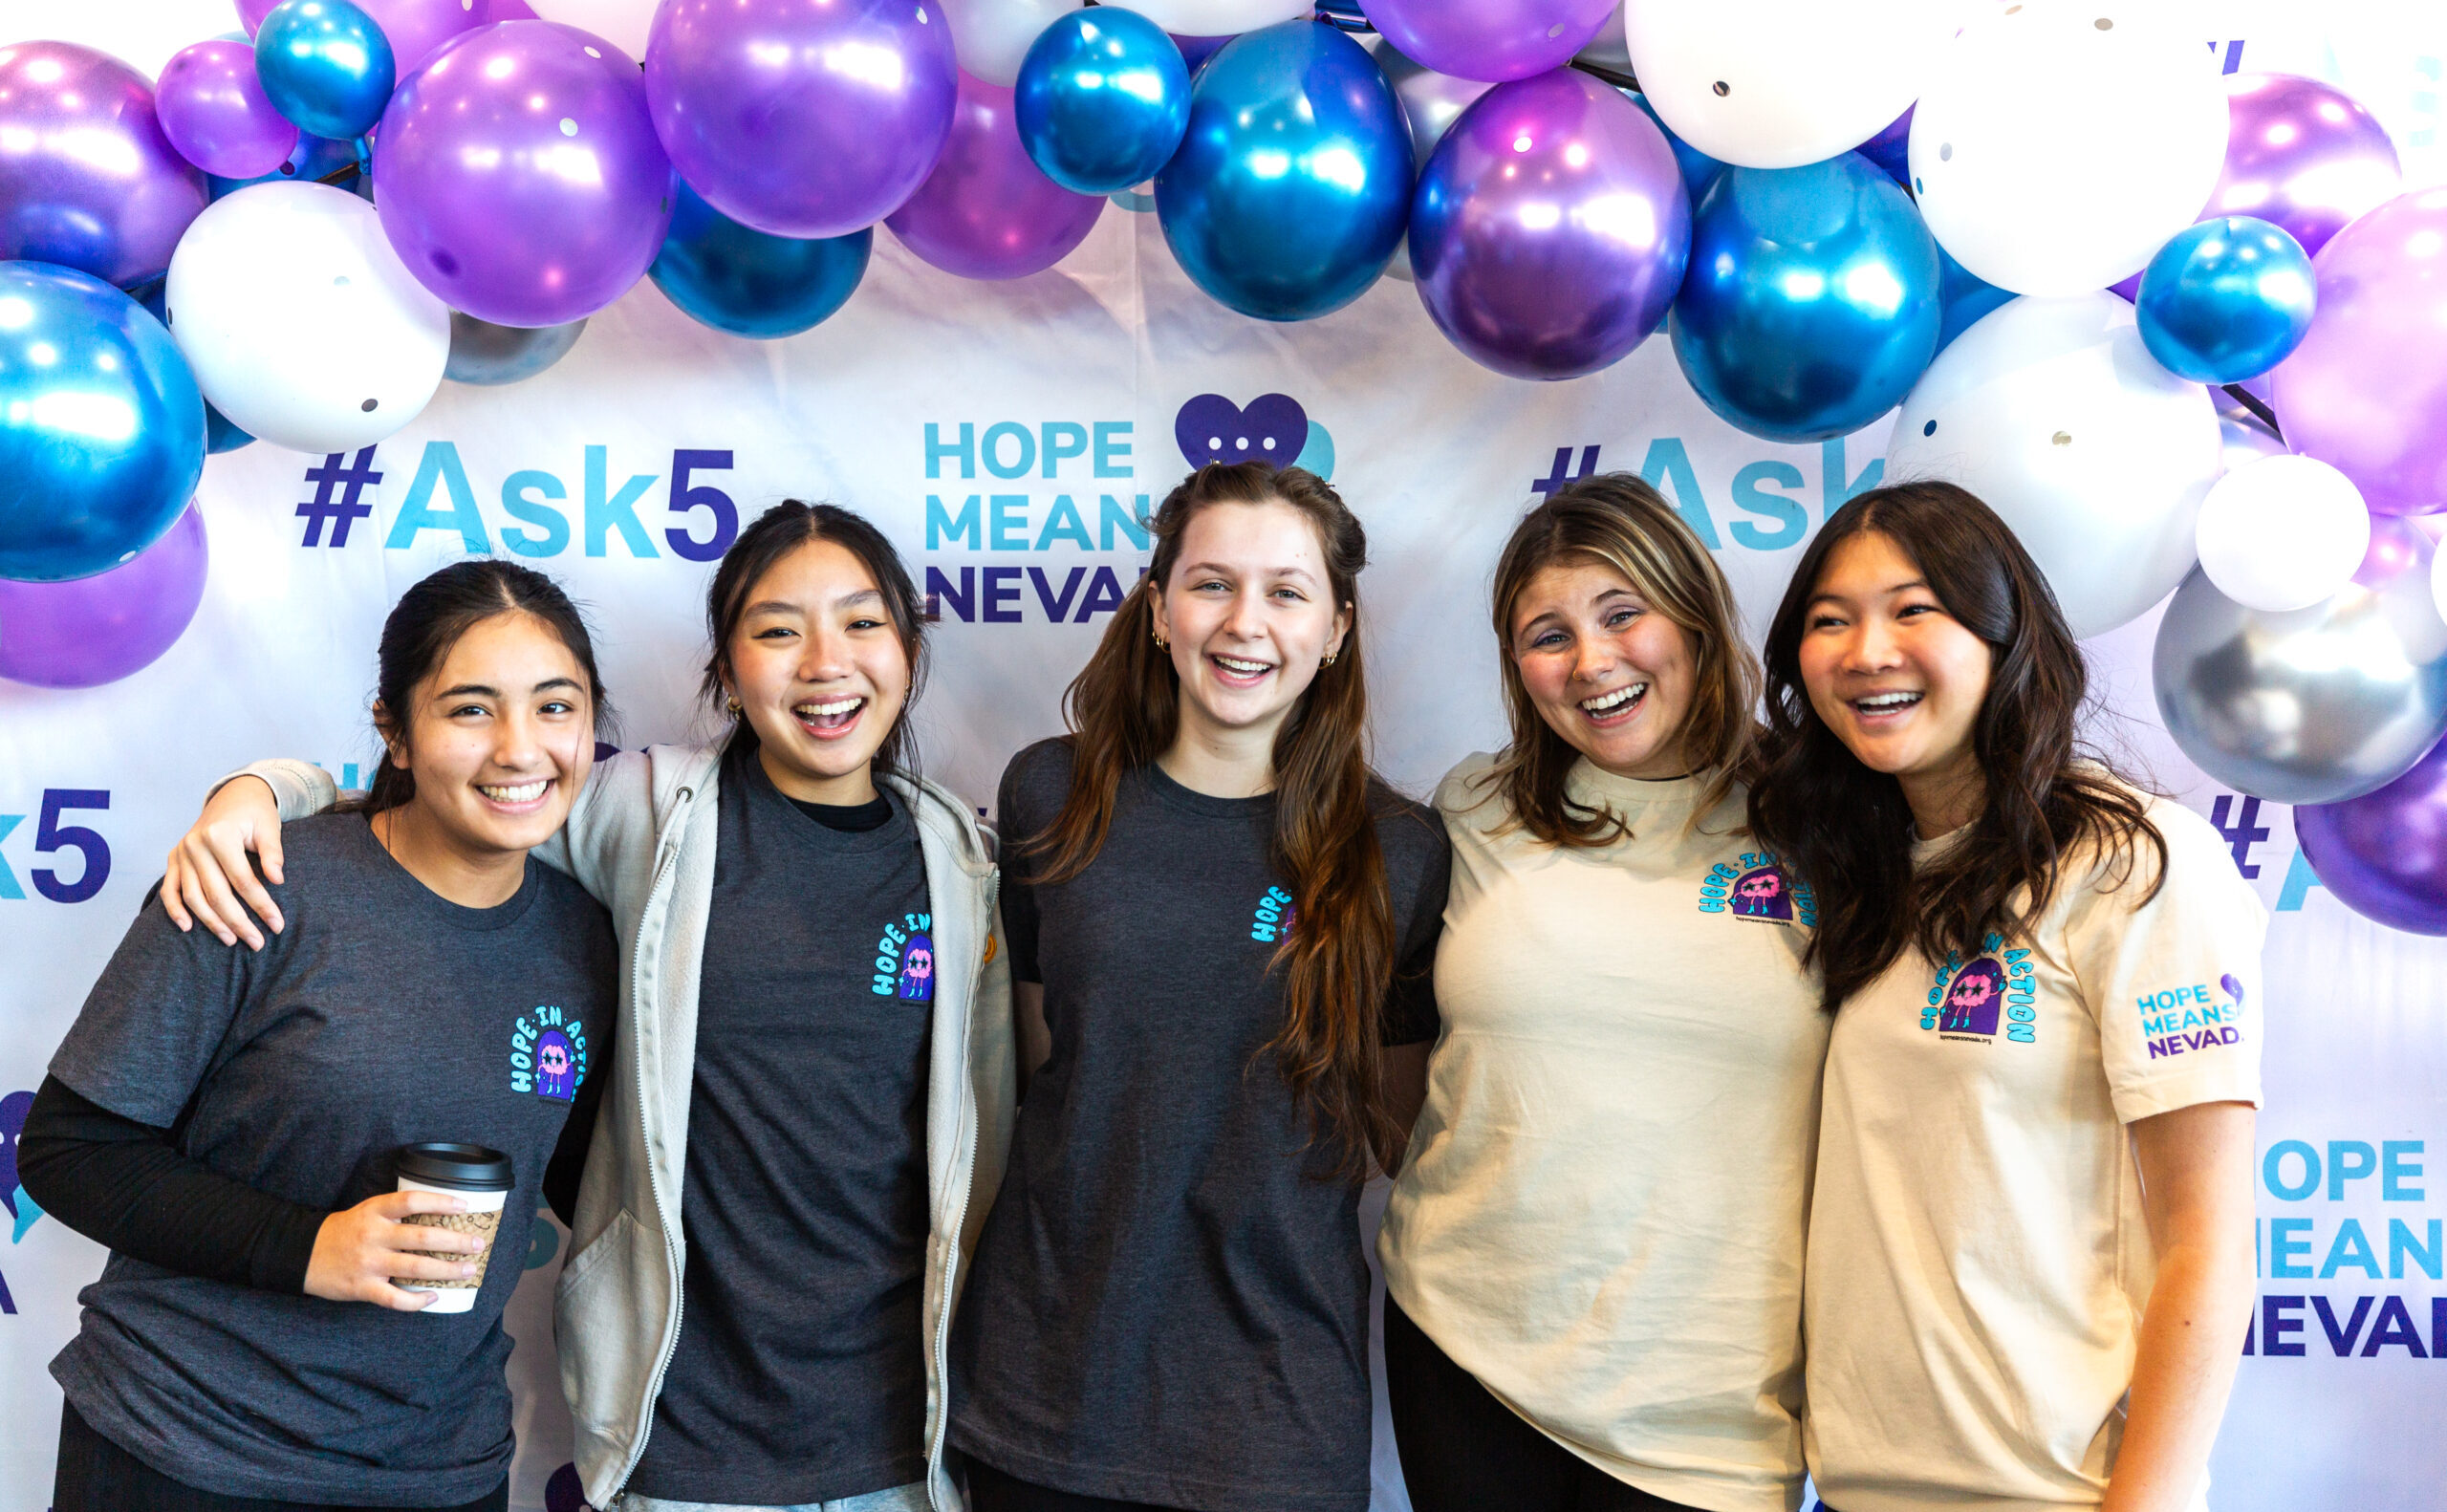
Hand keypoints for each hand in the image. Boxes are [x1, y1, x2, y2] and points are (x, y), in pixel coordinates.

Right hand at [162, 776, 285, 948]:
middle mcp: (195, 845)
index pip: (243, 880)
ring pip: (193, 897)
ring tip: (232, 940)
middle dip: (239, 921)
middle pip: (217, 894)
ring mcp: (181, 853)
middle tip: (257, 943)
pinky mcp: (173, 858)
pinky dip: (174, 909)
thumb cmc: (255, 813)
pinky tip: (188, 927)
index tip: (277, 925)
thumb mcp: (269, 826)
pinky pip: (170, 889)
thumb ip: (272, 853)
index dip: (261, 905)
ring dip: (211, 922)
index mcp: (220, 835)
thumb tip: (277, 880)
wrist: (233, 795)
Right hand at [304, 1190, 489, 1310]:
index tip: (465, 1206)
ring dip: (447, 1270)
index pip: (412, 1201)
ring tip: (468, 1269)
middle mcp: (373, 1235)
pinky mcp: (362, 1288)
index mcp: (375, 1211)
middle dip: (455, 1241)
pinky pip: (395, 1298)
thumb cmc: (343, 1231)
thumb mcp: (367, 1211)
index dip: (441, 1202)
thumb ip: (396, 1213)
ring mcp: (368, 1263)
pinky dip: (417, 1300)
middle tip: (478, 1243)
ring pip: (416, 1267)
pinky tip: (434, 1297)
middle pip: (422, 1237)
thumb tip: (439, 1215)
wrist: (302, 1253)